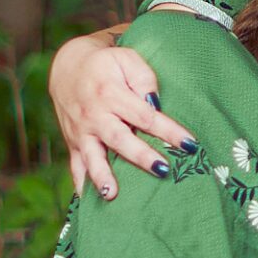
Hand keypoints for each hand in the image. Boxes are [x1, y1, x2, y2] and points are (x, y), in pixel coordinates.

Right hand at [49, 31, 195, 199]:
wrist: (68, 66)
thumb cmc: (107, 64)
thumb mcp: (126, 59)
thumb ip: (144, 78)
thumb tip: (156, 104)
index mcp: (111, 94)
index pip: (145, 116)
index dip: (169, 131)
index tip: (190, 144)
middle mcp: (94, 115)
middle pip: (120, 139)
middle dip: (141, 156)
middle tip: (163, 170)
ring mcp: (81, 131)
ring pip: (92, 156)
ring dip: (102, 176)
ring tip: (112, 194)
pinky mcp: (72, 141)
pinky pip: (74, 164)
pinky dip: (79, 181)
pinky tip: (86, 199)